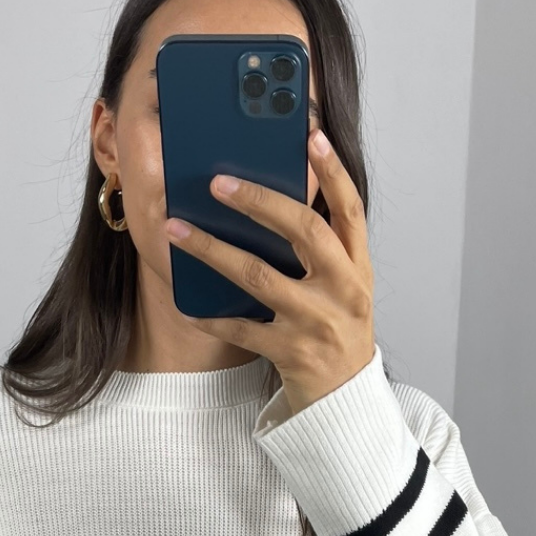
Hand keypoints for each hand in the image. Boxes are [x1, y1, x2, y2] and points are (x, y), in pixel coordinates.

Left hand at [164, 127, 375, 414]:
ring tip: (176, 228)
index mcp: (358, 268)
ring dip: (211, 249)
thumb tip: (275, 196)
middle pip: (303, 231)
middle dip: (259, 201)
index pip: (349, 209)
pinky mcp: (290, 353)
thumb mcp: (344, 287)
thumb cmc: (337, 333)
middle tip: (217, 182)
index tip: (310, 134)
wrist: (345, 401)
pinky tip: (186, 303)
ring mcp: (316, 322)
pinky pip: (240, 328)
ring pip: (258, 275)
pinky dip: (210, 315)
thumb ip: (322, 249)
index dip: (332, 170)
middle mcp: (343, 290)